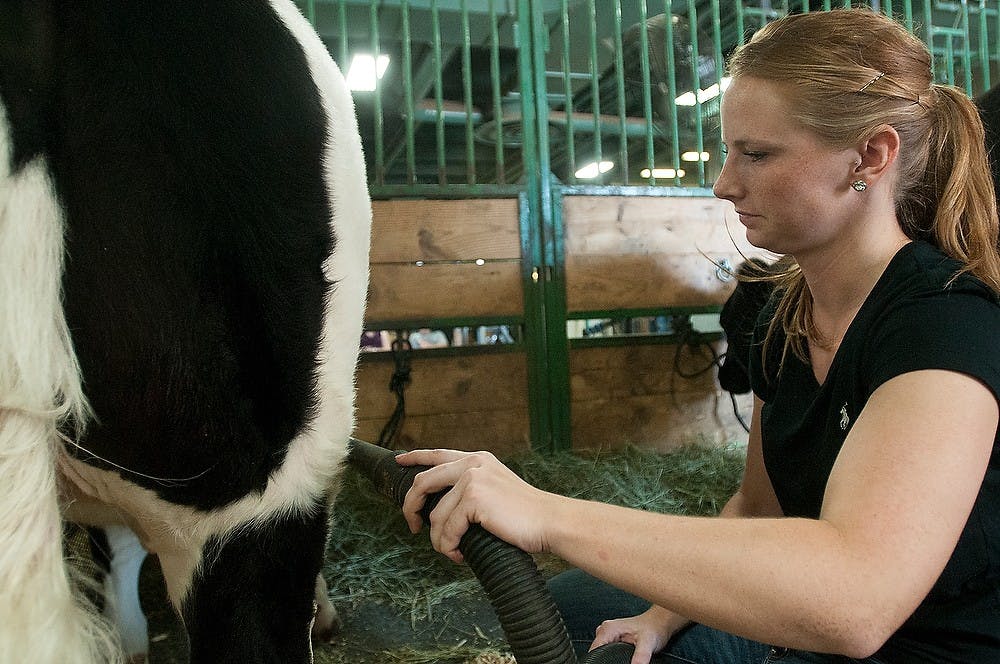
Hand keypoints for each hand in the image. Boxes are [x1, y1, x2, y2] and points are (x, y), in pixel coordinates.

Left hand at [396, 449, 554, 562]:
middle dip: (411, 507)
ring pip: (435, 515)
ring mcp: (473, 479)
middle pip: (423, 482)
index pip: (438, 454)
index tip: (399, 460)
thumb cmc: (525, 516)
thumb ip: (471, 489)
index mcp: (478, 459)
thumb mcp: (495, 490)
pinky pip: (447, 529)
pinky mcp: (474, 499)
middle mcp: (473, 464)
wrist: (550, 522)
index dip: (414, 457)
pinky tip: (459, 555)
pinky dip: (449, 547)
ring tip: (451, 551)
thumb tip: (438, 508)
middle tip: (412, 527)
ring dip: (439, 540)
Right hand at [590, 606, 684, 663]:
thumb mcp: (648, 642)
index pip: (594, 650)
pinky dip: (608, 654)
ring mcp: (608, 633)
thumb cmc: (654, 628)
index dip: (598, 660)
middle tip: (619, 661)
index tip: (608, 663)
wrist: (659, 622)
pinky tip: (618, 658)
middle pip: (596, 651)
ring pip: (600, 650)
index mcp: (609, 629)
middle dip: (603, 659)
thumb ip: (641, 656)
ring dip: (605, 657)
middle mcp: (606, 629)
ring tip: (620, 657)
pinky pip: (604, 649)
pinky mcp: (612, 638)